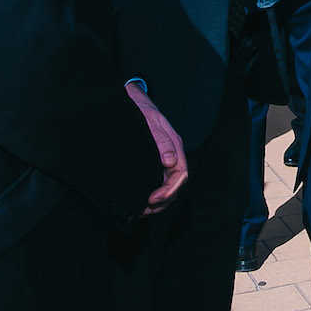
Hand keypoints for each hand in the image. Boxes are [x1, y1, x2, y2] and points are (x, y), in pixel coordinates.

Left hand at [128, 81, 187, 214]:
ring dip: (158, 200)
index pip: (180, 174)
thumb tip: (170, 162)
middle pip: (175, 183)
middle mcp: (171, 154)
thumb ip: (161, 142)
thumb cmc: (140, 110)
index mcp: (175, 146)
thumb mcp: (150, 123)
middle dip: (163, 199)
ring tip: (143, 210)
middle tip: (145, 209)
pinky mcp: (153, 161)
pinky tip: (141, 199)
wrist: (130, 101)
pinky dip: (152, 192)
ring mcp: (163, 158)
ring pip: (167, 185)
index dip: (169, 190)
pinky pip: (157, 180)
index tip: (153, 199)